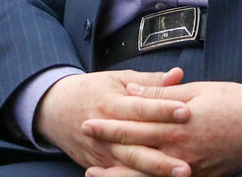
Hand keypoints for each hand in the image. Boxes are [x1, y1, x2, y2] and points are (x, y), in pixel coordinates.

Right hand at [35, 68, 190, 173]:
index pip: (140, 107)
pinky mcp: (99, 164)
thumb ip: (149, 81)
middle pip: (136, 144)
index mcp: (112, 103)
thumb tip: (178, 75)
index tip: (186, 111)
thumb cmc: (90, 91)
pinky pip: (118, 176)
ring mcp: (101, 150)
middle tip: (187, 160)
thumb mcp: (116, 79)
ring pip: (129, 165)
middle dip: (162, 155)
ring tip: (179, 174)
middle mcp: (106, 129)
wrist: (53, 109)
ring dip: (153, 172)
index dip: (163, 109)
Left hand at [83, 80, 241, 176]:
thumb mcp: (197, 91)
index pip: (135, 126)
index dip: (109, 126)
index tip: (87, 122)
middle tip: (83, 145)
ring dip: (120, 176)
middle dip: (107, 150)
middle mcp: (181, 152)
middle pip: (136, 154)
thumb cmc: (235, 102)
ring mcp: (192, 170)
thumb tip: (131, 89)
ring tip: (95, 176)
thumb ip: (161, 93)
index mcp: (177, 126)